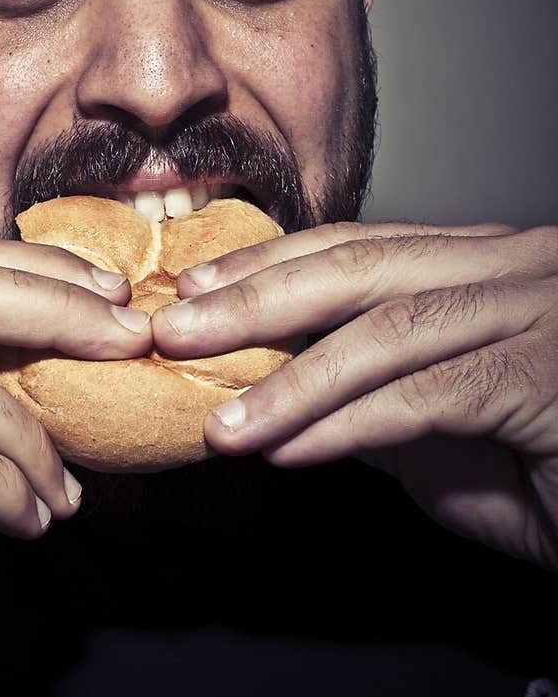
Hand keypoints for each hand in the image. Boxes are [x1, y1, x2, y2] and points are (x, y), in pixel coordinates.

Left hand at [150, 221, 557, 571]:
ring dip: (289, 377)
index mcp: (494, 265)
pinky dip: (347, 422)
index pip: (364, 249)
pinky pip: (426, 393)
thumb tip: (292, 396)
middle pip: (365, 266)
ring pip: (389, 326)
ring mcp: (539, 310)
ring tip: (219, 419)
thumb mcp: (458, 434)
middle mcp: (520, 267)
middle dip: (258, 299)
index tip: (198, 289)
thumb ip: (385, 403)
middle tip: (177, 330)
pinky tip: (290, 447)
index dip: (273, 265)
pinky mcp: (547, 372)